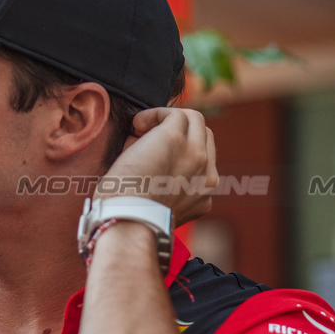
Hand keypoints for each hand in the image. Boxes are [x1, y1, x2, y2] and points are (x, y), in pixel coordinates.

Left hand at [97, 107, 218, 226]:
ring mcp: (196, 155)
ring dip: (168, 120)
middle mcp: (207, 175)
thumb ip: (165, 180)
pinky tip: (137, 125)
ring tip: (142, 130)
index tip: (156, 155)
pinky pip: (174, 113)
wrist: (127, 220)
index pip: (203, 161)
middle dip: (180, 132)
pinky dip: (154, 115)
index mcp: (204, 195)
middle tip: (149, 139)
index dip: (181, 151)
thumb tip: (146, 146)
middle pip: (205, 136)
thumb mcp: (160, 204)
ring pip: (195, 120)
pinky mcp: (176, 138)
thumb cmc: (130, 215)